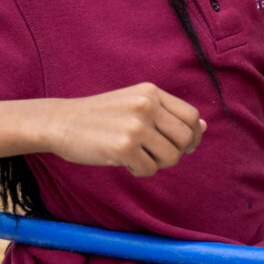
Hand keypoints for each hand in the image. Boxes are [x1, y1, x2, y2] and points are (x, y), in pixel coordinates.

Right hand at [43, 82, 204, 176]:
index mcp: (151, 92)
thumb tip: (203, 127)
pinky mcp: (124, 147)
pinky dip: (140, 171)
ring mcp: (136, 126)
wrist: (60, 122)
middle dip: (176, 152)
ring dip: (157, 163)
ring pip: (171, 157)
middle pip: (185, 139)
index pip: (191, 116)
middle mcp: (147, 105)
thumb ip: (167, 114)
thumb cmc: (100, 117)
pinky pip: (150, 169)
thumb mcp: (135, 104)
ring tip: (137, 157)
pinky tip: (124, 162)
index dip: (193, 135)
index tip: (184, 146)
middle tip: (156, 155)